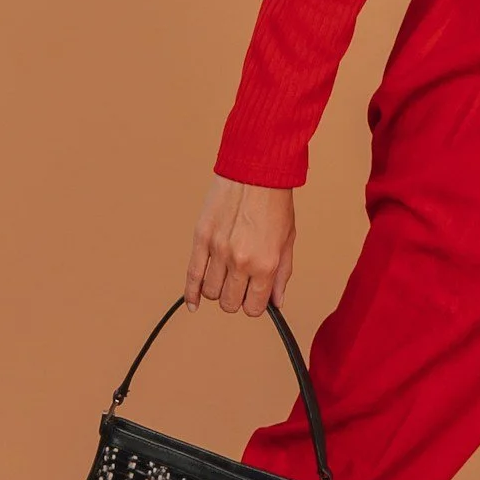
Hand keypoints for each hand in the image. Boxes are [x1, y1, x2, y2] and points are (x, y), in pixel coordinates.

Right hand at [185, 173, 296, 314]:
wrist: (256, 170)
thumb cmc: (275, 203)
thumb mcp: (288, 241)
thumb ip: (281, 275)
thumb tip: (275, 302)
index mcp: (265, 264)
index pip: (253, 308)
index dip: (254, 305)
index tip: (254, 296)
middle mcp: (240, 261)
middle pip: (229, 303)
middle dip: (235, 299)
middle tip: (240, 284)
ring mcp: (218, 250)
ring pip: (211, 292)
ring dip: (218, 290)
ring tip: (225, 277)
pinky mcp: (201, 238)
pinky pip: (192, 275)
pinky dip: (191, 293)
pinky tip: (194, 303)